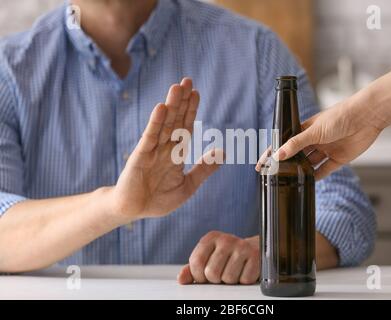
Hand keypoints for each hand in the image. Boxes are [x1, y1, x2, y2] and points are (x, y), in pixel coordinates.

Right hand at [111, 78, 223, 220]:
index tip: (196, 93)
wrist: (134, 211)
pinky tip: (161, 108)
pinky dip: (156, 122)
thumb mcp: (188, 186)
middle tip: (187, 80)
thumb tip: (223, 152)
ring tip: (177, 87)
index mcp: (175, 154)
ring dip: (171, 106)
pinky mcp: (140, 156)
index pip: (186, 127)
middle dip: (182, 101)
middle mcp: (164, 148)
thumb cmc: (158, 200)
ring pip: (164, 124)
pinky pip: (150, 137)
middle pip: (176, 120)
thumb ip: (204, 169)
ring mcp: (152, 150)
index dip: (191, 110)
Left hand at [177, 232, 259, 284]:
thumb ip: (192, 269)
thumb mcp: (207, 259)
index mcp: (211, 238)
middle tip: (221, 274)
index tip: (205, 275)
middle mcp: (226, 239)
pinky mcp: (256, 257)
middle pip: (212, 273)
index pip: (196, 262)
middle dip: (216, 279)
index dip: (199, 275)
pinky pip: (244, 280)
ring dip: (230, 281)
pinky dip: (243, 281)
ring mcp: (242, 247)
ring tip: (233, 271)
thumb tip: (181, 279)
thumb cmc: (226, 257)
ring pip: (228, 278)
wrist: (253, 250)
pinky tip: (244, 271)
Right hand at [256, 100, 382, 179]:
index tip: (263, 164)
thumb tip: (278, 155)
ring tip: (289, 180)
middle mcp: (314, 140)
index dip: (274, 153)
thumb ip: (296, 144)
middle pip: (296, 155)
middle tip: (274, 175)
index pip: (285, 143)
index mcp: (305, 130)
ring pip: (309, 164)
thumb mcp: (314, 131)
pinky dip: (316, 176)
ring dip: (301, 171)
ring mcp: (326, 149)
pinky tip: (308, 182)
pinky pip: (324, 170)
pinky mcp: (338, 159)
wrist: (367, 117)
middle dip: (286, 165)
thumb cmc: (340, 116)